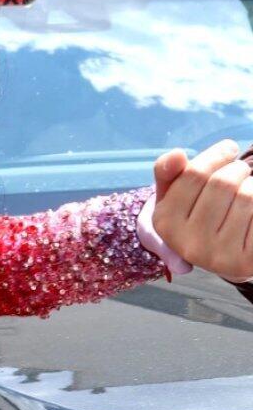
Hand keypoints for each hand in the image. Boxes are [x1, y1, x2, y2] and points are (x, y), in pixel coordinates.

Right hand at [152, 140, 252, 282]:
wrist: (221, 255)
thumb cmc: (197, 214)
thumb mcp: (173, 194)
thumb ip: (167, 171)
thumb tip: (177, 154)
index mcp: (165, 223)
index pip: (194, 173)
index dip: (216, 155)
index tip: (229, 147)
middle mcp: (189, 243)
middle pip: (222, 183)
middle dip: (236, 169)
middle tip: (239, 171)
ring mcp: (218, 257)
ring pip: (246, 196)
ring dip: (251, 185)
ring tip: (245, 191)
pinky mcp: (245, 262)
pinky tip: (251, 211)